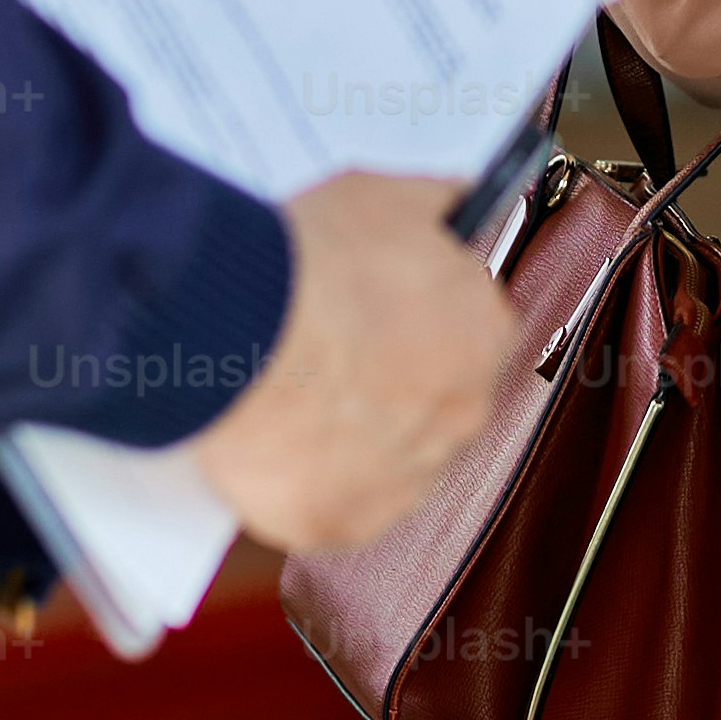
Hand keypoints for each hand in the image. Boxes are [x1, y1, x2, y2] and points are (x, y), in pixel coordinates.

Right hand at [189, 172, 515, 555]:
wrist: (235, 330)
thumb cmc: (311, 264)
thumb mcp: (387, 195)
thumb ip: (439, 205)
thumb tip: (464, 199)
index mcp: (485, 334)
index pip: (471, 333)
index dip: (420, 321)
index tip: (379, 314)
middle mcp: (460, 417)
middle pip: (433, 404)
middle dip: (389, 383)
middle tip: (328, 355)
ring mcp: (402, 480)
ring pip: (385, 462)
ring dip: (351, 439)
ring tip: (291, 399)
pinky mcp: (340, 524)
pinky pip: (332, 510)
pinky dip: (305, 485)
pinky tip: (273, 446)